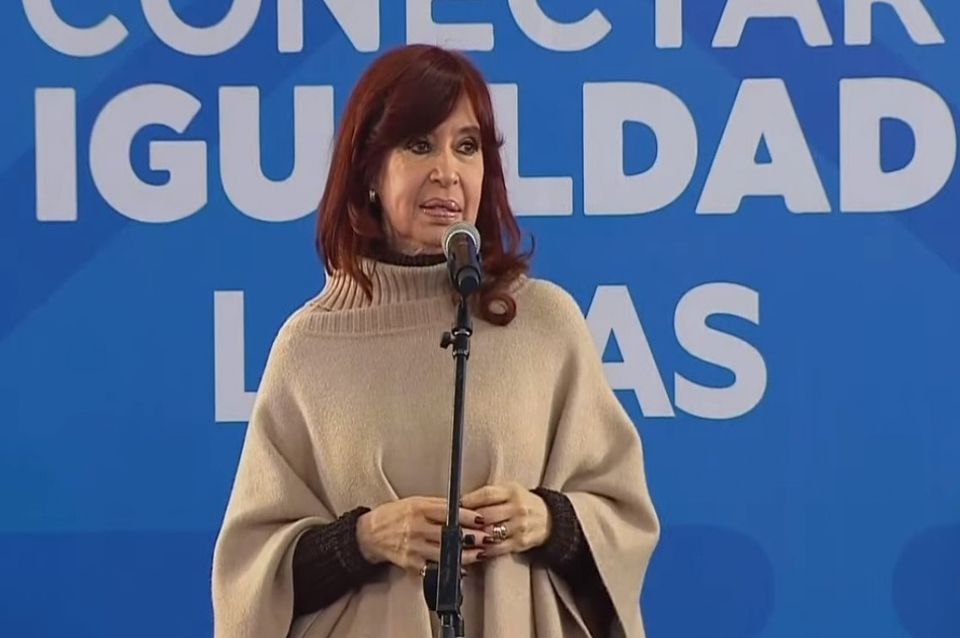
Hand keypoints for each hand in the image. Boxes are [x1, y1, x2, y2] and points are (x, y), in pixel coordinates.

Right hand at [356, 496, 486, 573]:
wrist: (371, 534)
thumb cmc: (394, 515)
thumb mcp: (415, 502)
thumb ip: (437, 505)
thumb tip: (462, 507)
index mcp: (419, 509)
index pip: (448, 512)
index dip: (467, 516)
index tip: (481, 519)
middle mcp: (417, 528)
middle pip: (449, 534)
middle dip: (472, 537)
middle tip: (488, 537)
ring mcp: (414, 547)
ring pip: (445, 553)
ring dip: (465, 555)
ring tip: (480, 554)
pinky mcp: (411, 563)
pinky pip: (434, 567)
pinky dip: (449, 568)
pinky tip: (461, 567)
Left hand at [459, 482, 551, 558]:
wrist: (548, 518)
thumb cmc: (521, 502)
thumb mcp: (509, 490)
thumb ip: (488, 494)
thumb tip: (461, 501)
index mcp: (512, 491)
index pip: (486, 495)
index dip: (468, 501)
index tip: (454, 506)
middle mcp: (517, 508)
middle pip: (486, 515)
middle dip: (467, 521)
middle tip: (453, 524)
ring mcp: (519, 526)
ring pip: (490, 533)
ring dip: (473, 537)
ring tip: (459, 537)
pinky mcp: (520, 542)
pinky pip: (497, 548)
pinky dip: (483, 549)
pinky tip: (474, 548)